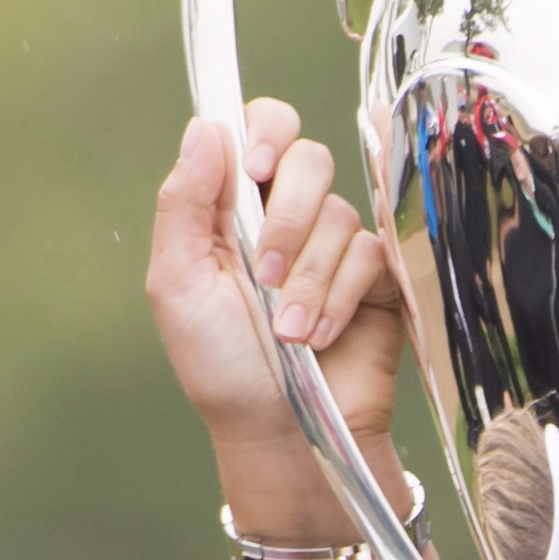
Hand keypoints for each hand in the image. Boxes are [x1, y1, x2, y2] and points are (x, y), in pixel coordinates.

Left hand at [147, 102, 406, 539]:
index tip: (255, 169)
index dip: (265, 132)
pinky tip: (319, 338)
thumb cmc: (222, 368)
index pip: (261, 128)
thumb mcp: (178, 284)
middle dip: (288, 217)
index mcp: (237, 205)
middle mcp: (291, 215)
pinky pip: (372, 256)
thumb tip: (206, 127)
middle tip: (265, 275)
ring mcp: (337, 247)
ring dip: (309, 279)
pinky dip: (340, 299)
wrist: (279, 433)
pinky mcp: (380, 281)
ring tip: (288, 332)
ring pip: (340, 215)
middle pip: (310, 158)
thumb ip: (184, 202)